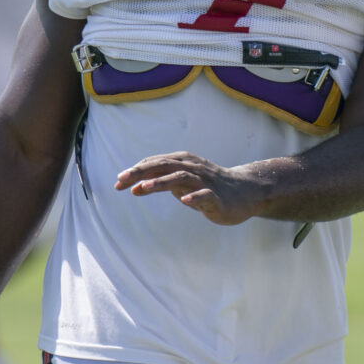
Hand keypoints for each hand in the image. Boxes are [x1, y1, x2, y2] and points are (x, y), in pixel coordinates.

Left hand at [115, 151, 261, 225]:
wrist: (246, 192)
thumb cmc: (208, 186)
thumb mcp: (180, 185)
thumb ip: (159, 184)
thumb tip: (134, 189)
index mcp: (182, 162)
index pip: (154, 163)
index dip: (136, 171)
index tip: (118, 182)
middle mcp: (192, 168)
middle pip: (163, 165)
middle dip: (141, 172)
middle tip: (122, 180)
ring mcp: (205, 181)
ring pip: (181, 178)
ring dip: (161, 181)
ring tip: (144, 188)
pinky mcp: (218, 196)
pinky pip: (206, 195)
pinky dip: (195, 197)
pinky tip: (185, 201)